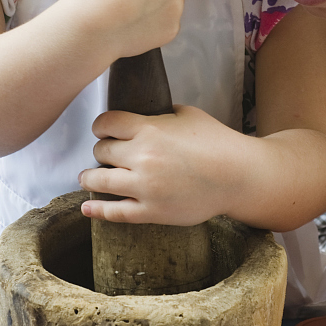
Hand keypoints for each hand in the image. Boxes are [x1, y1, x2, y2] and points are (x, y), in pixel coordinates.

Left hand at [78, 105, 245, 225]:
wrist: (238, 176)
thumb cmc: (218, 142)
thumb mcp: (188, 114)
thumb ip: (160, 113)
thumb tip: (144, 114)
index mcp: (149, 129)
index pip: (107, 123)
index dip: (102, 126)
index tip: (102, 130)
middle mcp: (142, 157)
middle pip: (102, 151)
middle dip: (102, 151)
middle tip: (105, 154)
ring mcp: (145, 186)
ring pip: (100, 181)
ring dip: (89, 178)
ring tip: (87, 178)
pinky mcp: (151, 211)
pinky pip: (116, 212)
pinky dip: (97, 211)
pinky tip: (87, 208)